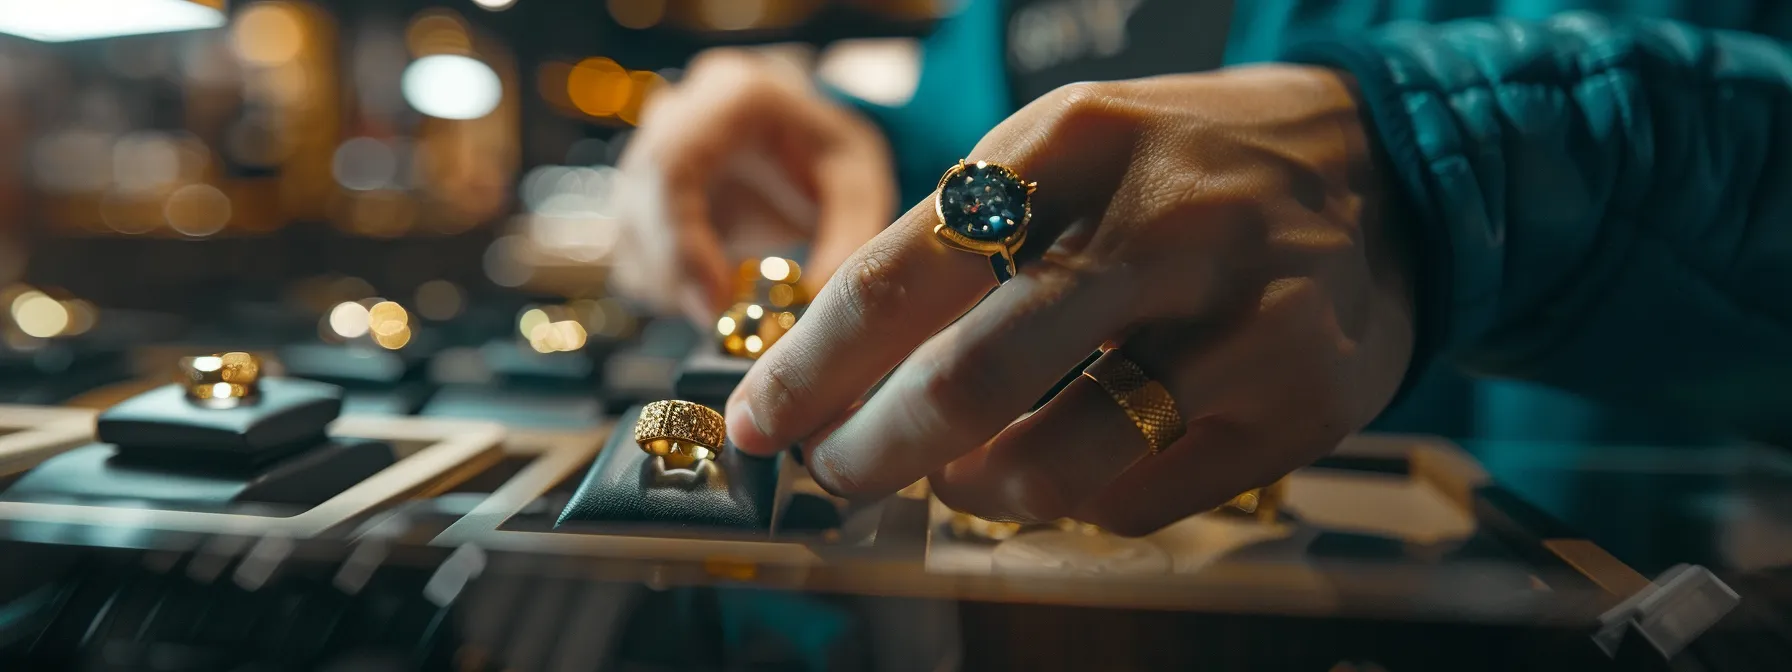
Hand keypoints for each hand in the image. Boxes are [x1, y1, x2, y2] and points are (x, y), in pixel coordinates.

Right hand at [611, 49, 894, 322]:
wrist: (802, 143)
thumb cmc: (829, 156)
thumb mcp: (859, 187)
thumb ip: (846, 244)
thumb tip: (813, 313)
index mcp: (731, 95)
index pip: (672, 166)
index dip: (681, 241)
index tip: (715, 302)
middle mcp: (675, 116)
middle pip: (639, 203)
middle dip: (677, 277)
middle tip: (724, 325)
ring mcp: (645, 155)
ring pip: (628, 238)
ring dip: (673, 288)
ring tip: (735, 303)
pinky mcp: (638, 201)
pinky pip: (631, 259)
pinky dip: (668, 291)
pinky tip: (716, 291)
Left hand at [726, 66, 1415, 535]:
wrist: (1390, 168)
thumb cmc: (1188, 170)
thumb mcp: (1073, 152)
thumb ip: (965, 243)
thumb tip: (844, 372)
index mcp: (1076, 145)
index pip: (901, 273)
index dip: (811, 366)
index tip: (761, 421)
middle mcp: (1163, 226)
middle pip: (970, 378)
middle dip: (872, 449)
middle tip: (838, 472)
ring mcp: (1242, 320)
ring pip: (1054, 464)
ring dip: (976, 491)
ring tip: (963, 477)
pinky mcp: (1300, 404)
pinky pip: (1141, 501)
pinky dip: (1083, 500)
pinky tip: (1084, 464)